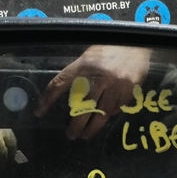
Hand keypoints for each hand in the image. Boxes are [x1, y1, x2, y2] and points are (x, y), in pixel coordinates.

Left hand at [35, 46, 151, 139]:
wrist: (137, 42)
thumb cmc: (110, 48)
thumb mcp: (90, 55)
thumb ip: (80, 72)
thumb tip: (69, 95)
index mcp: (83, 64)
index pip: (60, 83)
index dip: (48, 99)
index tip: (39, 112)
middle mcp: (98, 76)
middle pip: (82, 106)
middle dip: (75, 124)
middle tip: (71, 135)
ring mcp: (115, 84)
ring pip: (101, 113)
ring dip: (92, 127)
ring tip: (85, 135)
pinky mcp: (129, 90)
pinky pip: (116, 108)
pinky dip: (109, 115)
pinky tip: (104, 118)